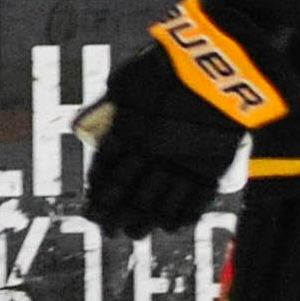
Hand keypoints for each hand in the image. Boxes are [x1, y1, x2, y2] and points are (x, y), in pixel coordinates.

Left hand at [70, 38, 245, 241]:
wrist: (217, 66)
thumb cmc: (167, 66)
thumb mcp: (125, 82)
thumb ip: (107, 107)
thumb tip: (81, 126)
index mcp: (126, 132)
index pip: (105, 175)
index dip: (97, 197)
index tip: (91, 213)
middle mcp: (151, 153)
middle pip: (129, 196)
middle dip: (114, 218)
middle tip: (108, 231)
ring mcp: (182, 162)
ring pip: (159, 205)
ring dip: (144, 223)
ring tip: (134, 234)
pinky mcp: (212, 167)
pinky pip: (194, 202)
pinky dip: (181, 217)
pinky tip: (170, 226)